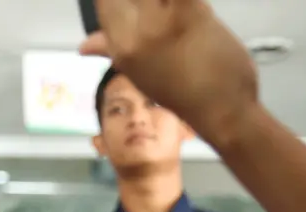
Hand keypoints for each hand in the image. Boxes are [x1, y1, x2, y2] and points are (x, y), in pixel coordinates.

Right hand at [80, 0, 259, 148]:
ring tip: (174, 17)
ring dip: (165, 5)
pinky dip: (184, 3)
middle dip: (143, 4)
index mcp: (121, 47)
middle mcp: (137, 31)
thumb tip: (84, 46)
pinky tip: (187, 10)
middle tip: (156, 14)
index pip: (106, 3)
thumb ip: (111, 49)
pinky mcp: (193, 9)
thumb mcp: (139, 74)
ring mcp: (164, 19)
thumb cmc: (181, 93)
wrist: (221, 107)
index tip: (130, 9)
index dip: (116, 3)